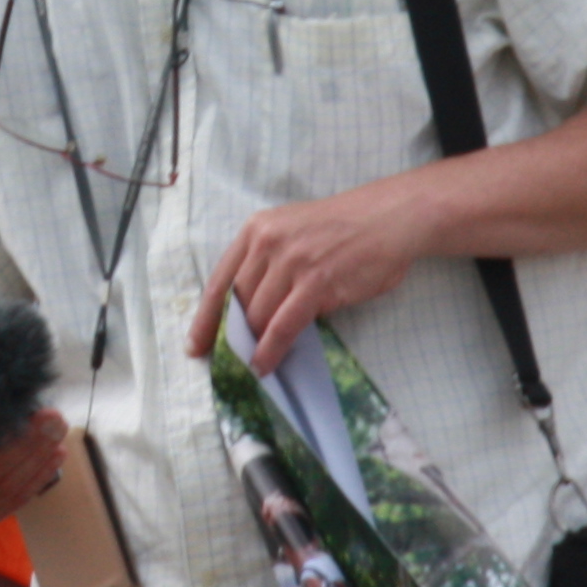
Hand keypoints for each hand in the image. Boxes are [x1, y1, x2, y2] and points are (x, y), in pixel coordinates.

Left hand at [190, 178, 431, 369]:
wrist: (390, 217)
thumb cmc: (345, 228)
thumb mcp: (293, 231)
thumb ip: (269, 262)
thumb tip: (251, 309)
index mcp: (257, 229)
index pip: (220, 280)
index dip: (205, 318)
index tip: (196, 344)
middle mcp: (268, 242)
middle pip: (236, 302)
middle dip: (229, 337)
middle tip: (226, 363)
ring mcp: (292, 261)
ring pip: (258, 315)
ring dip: (251, 346)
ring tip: (248, 369)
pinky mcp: (316, 282)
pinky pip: (283, 325)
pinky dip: (271, 349)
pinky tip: (264, 365)